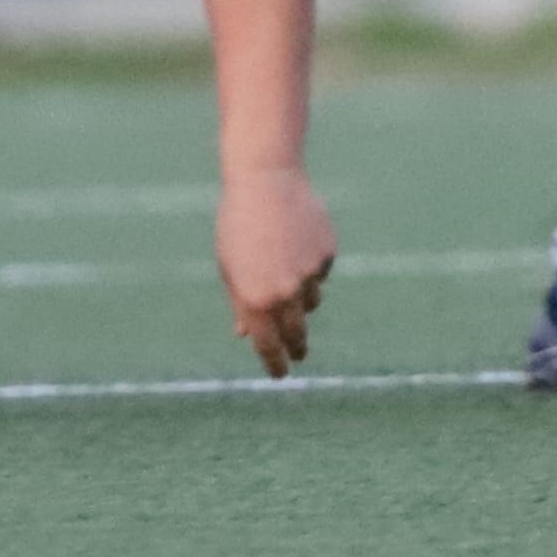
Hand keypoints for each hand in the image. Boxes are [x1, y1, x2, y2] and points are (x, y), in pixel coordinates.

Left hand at [219, 162, 337, 373]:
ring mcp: (309, 274)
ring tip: (285, 265)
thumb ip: (241, 304)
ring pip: (311, 300)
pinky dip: (311, 264)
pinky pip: (321, 271)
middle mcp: (284, 292)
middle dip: (297, 345)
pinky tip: (297, 238)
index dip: (275, 363)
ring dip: (301, 296)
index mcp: (254, 299)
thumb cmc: (238, 225)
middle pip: (296, 332)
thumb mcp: (230, 268)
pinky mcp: (326, 254)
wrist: (265, 182)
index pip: (268, 345)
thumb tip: (245, 334)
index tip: (281, 374)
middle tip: (299, 352)